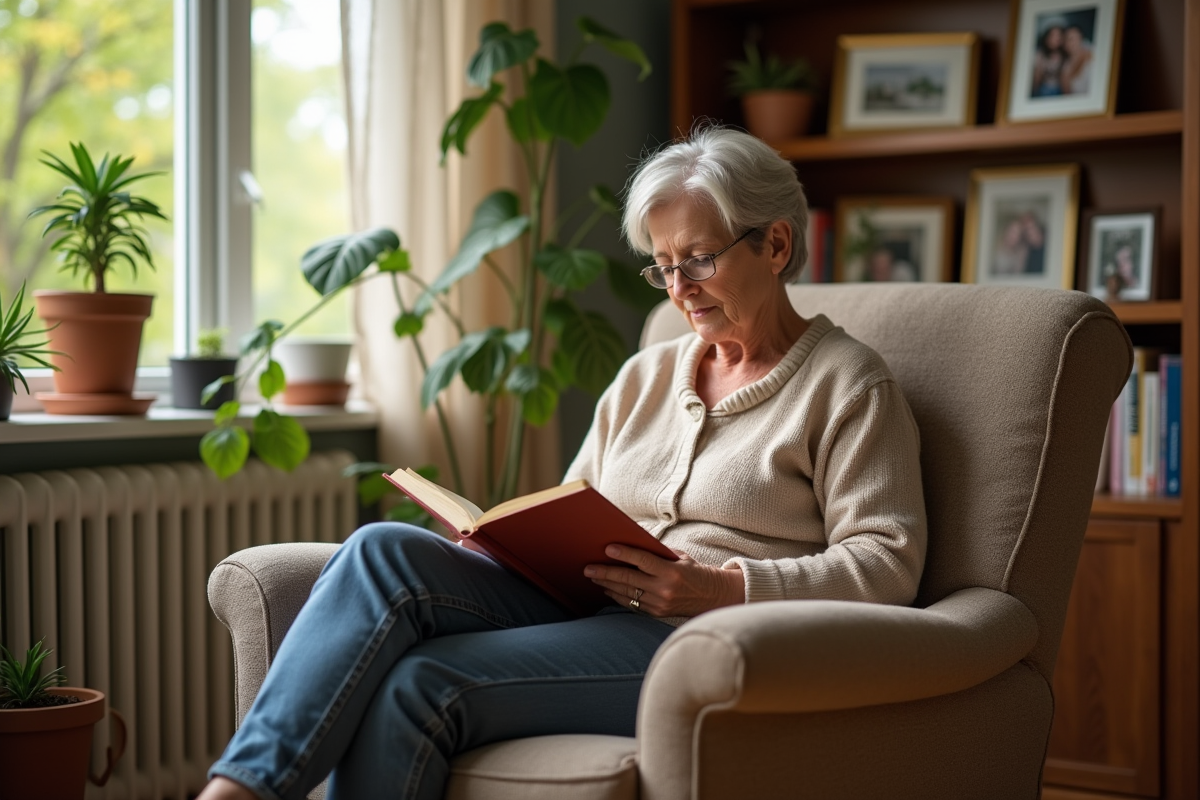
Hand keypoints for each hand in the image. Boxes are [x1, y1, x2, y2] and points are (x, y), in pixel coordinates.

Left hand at [585, 545, 744, 617]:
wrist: (713, 597)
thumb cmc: (694, 571)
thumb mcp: (680, 557)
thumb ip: (657, 553)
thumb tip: (631, 547)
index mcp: (672, 571)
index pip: (643, 561)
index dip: (624, 554)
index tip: (608, 548)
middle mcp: (665, 589)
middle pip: (629, 579)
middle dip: (606, 572)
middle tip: (588, 567)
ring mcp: (660, 603)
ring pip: (626, 593)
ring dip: (607, 584)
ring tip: (593, 576)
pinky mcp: (657, 613)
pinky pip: (632, 604)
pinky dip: (618, 596)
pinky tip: (607, 589)